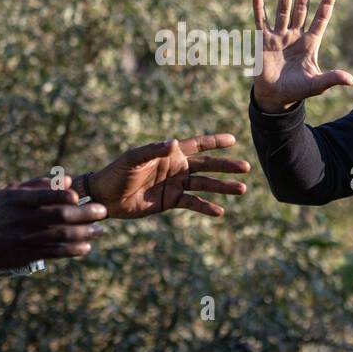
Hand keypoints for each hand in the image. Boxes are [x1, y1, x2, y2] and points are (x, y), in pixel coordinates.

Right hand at [0, 175, 107, 270]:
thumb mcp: (9, 194)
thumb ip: (37, 185)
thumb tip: (68, 181)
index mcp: (15, 200)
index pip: (42, 196)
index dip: (61, 196)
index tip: (78, 196)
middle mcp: (20, 219)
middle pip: (57, 216)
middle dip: (83, 214)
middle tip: (102, 211)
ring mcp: (23, 239)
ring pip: (59, 236)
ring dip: (83, 233)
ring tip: (99, 230)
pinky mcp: (25, 255)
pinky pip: (54, 253)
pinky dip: (72, 250)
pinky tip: (86, 247)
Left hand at [88, 133, 249, 218]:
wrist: (106, 197)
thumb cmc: (117, 172)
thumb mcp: (133, 159)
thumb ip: (153, 150)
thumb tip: (174, 143)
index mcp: (169, 153)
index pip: (197, 144)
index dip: (215, 142)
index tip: (233, 140)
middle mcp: (176, 167)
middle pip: (207, 165)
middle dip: (226, 166)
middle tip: (246, 168)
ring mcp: (175, 184)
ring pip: (204, 185)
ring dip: (222, 187)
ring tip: (241, 189)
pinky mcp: (171, 201)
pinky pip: (193, 203)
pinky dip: (206, 207)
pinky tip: (220, 211)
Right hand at [251, 0, 352, 112]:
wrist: (275, 97)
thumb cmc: (297, 91)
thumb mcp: (316, 84)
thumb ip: (331, 78)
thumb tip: (351, 80)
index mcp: (310, 43)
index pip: (320, 19)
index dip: (325, 4)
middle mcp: (295, 36)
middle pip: (301, 9)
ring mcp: (279, 36)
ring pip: (283, 11)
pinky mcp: (263, 41)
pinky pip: (261, 22)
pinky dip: (259, 9)